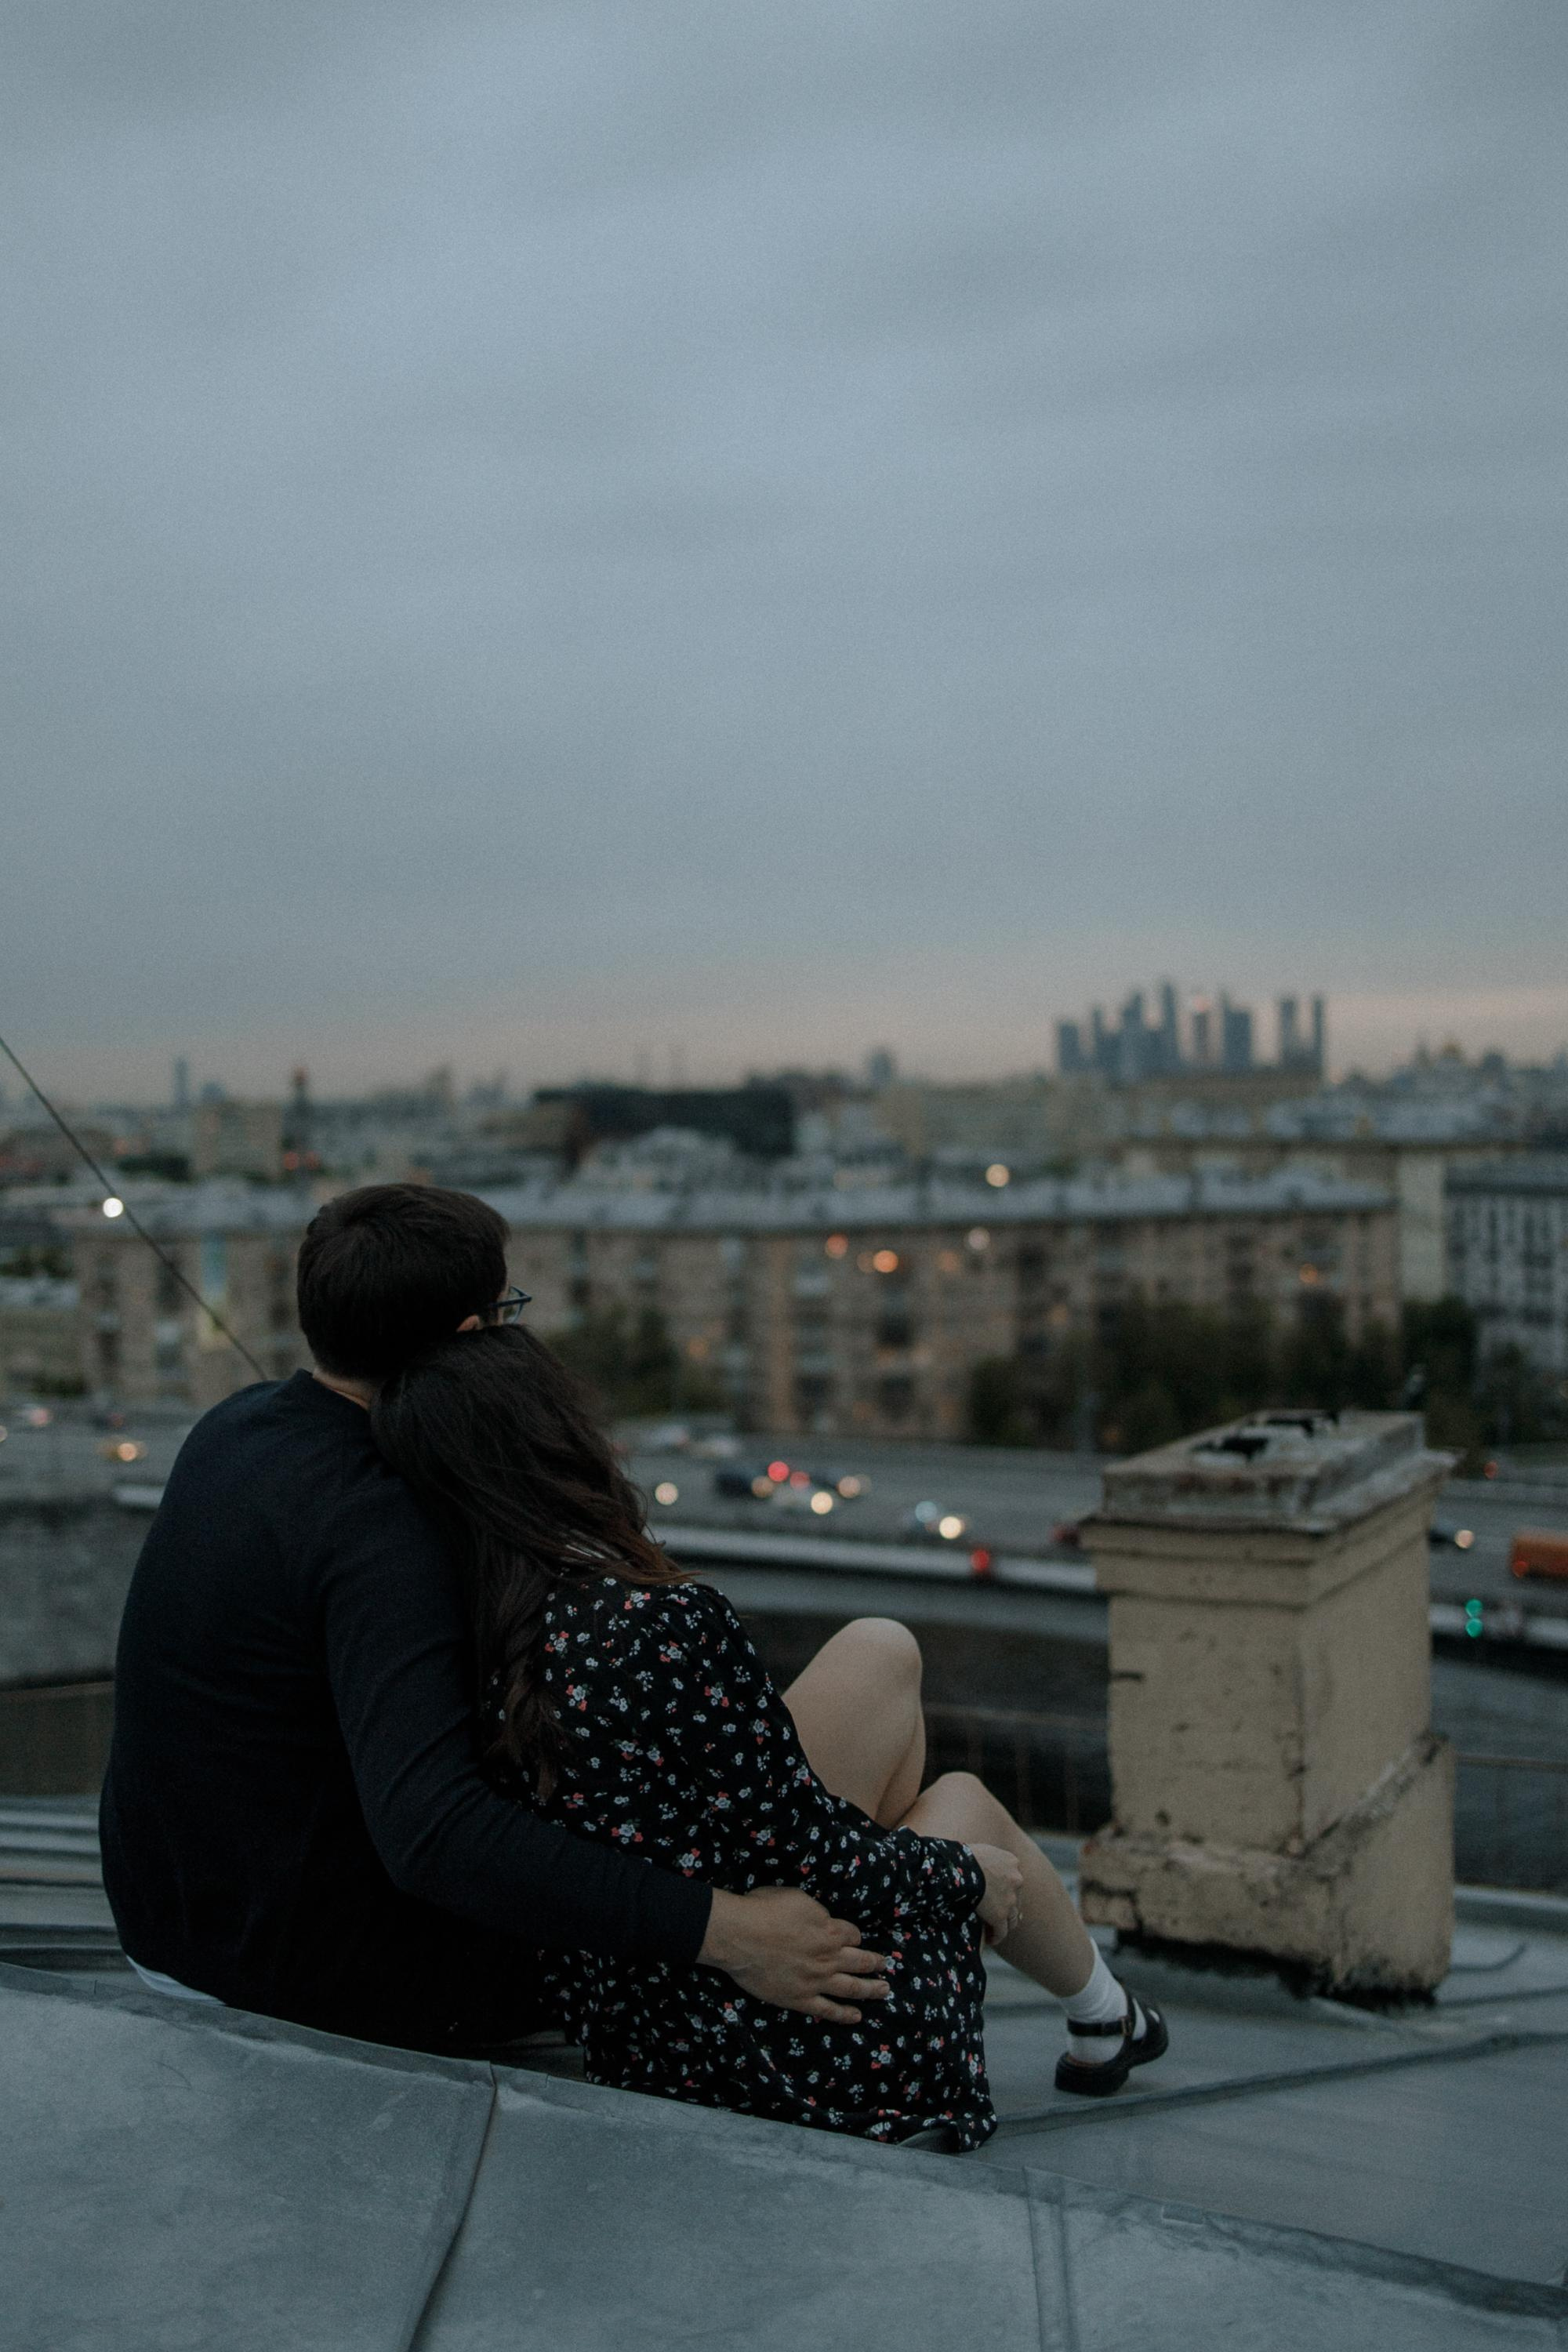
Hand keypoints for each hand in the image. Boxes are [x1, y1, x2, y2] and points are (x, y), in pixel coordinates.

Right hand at [697, 1886, 889, 2021]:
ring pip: (852, 1988)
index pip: (853, 1934)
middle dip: (875, 1963)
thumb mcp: (797, 1898)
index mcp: (830, 1930)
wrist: (739, 1936)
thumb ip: (815, 1911)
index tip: (853, 1937)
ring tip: (884, 1991)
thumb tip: (821, 1919)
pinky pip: (828, 2010)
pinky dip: (844, 2014)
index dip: (854, 1935)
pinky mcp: (800, 1999)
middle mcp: (829, 1957)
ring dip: (871, 1989)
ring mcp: (817, 1981)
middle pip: (861, 1961)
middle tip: (886, 1965)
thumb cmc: (764, 1909)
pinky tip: (857, 2016)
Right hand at [966, 1843, 1022, 1943]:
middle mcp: (1016, 1879)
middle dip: (1009, 1906)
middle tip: (1000, 1914)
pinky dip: (997, 1936)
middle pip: (1017, 1897)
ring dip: (1006, 1924)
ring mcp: (1010, 1898)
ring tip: (997, 1930)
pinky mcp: (1000, 1915)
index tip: (999, 1894)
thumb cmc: (963, 1856)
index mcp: (1012, 1862)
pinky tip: (991, 1940)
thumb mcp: (982, 1850)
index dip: (1007, 1887)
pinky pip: (1002, 1931)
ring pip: (1013, 1917)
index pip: (1014, 1877)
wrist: (961, 1867)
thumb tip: (982, 1864)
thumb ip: (990, 1858)